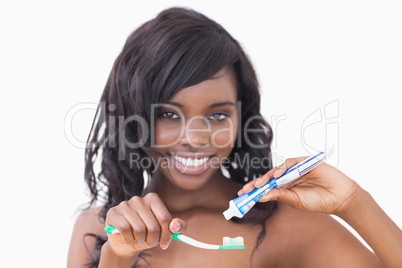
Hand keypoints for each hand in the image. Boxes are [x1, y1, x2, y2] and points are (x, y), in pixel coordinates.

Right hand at [104, 193, 185, 257]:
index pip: (165, 218)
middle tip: (149, 242)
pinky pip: (125, 230)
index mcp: (152, 198)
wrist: (126, 242)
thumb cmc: (147, 234)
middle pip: (153, 226)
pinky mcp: (113, 212)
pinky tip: (127, 238)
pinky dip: (129, 239)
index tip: (165, 244)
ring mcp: (124, 205)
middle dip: (153, 240)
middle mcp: (138, 199)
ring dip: (140, 240)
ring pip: (139, 229)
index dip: (167, 235)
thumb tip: (176, 227)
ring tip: (138, 239)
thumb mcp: (164, 231)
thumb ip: (176, 226)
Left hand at [238, 156, 359, 214]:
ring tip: (260, 184)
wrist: (339, 197)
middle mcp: (288, 177)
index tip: (242, 194)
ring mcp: (296, 169)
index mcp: (285, 187)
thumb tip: (261, 196)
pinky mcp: (304, 162)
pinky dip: (283, 168)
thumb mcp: (295, 200)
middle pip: (269, 177)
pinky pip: (290, 162)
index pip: (267, 187)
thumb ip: (279, 196)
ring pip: (277, 169)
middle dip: (257, 183)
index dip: (255, 189)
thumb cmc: (318, 201)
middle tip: (247, 189)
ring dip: (267, 177)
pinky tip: (278, 176)